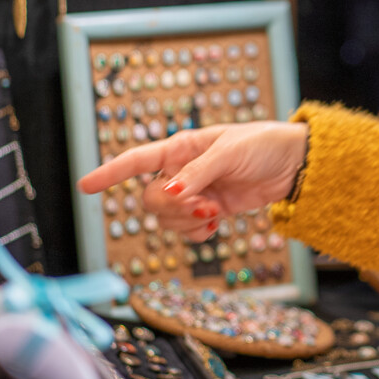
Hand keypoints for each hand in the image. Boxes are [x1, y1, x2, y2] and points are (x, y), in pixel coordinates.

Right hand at [77, 121, 308, 241]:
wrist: (293, 164)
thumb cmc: (263, 144)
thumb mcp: (230, 151)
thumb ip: (198, 173)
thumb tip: (170, 192)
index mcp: (181, 147)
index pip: (137, 160)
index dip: (110, 173)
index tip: (85, 186)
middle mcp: (181, 171)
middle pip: (151, 199)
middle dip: (173, 209)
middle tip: (205, 205)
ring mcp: (194, 193)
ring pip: (167, 219)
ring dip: (188, 222)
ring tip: (215, 211)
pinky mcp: (209, 211)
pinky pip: (187, 231)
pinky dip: (198, 234)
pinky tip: (216, 225)